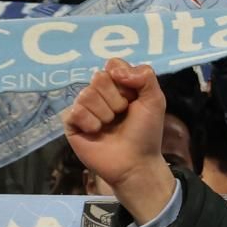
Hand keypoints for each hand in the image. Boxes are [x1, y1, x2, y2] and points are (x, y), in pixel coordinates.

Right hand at [63, 59, 176, 223]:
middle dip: (116, 98)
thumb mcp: (155, 101)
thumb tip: (116, 69)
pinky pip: (75, 111)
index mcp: (118, 85)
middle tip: (122, 114)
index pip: (113, 64)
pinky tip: (96, 132)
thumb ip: (145, 76)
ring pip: (87, 94)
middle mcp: (99, 93)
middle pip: (99, 77)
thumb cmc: (145, 133)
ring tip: (110, 126)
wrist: (135, 162)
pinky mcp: (71, 122)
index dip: (124, 79)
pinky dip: (91, 123)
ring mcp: (84, 106)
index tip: (133, 96)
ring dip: (105, 113)